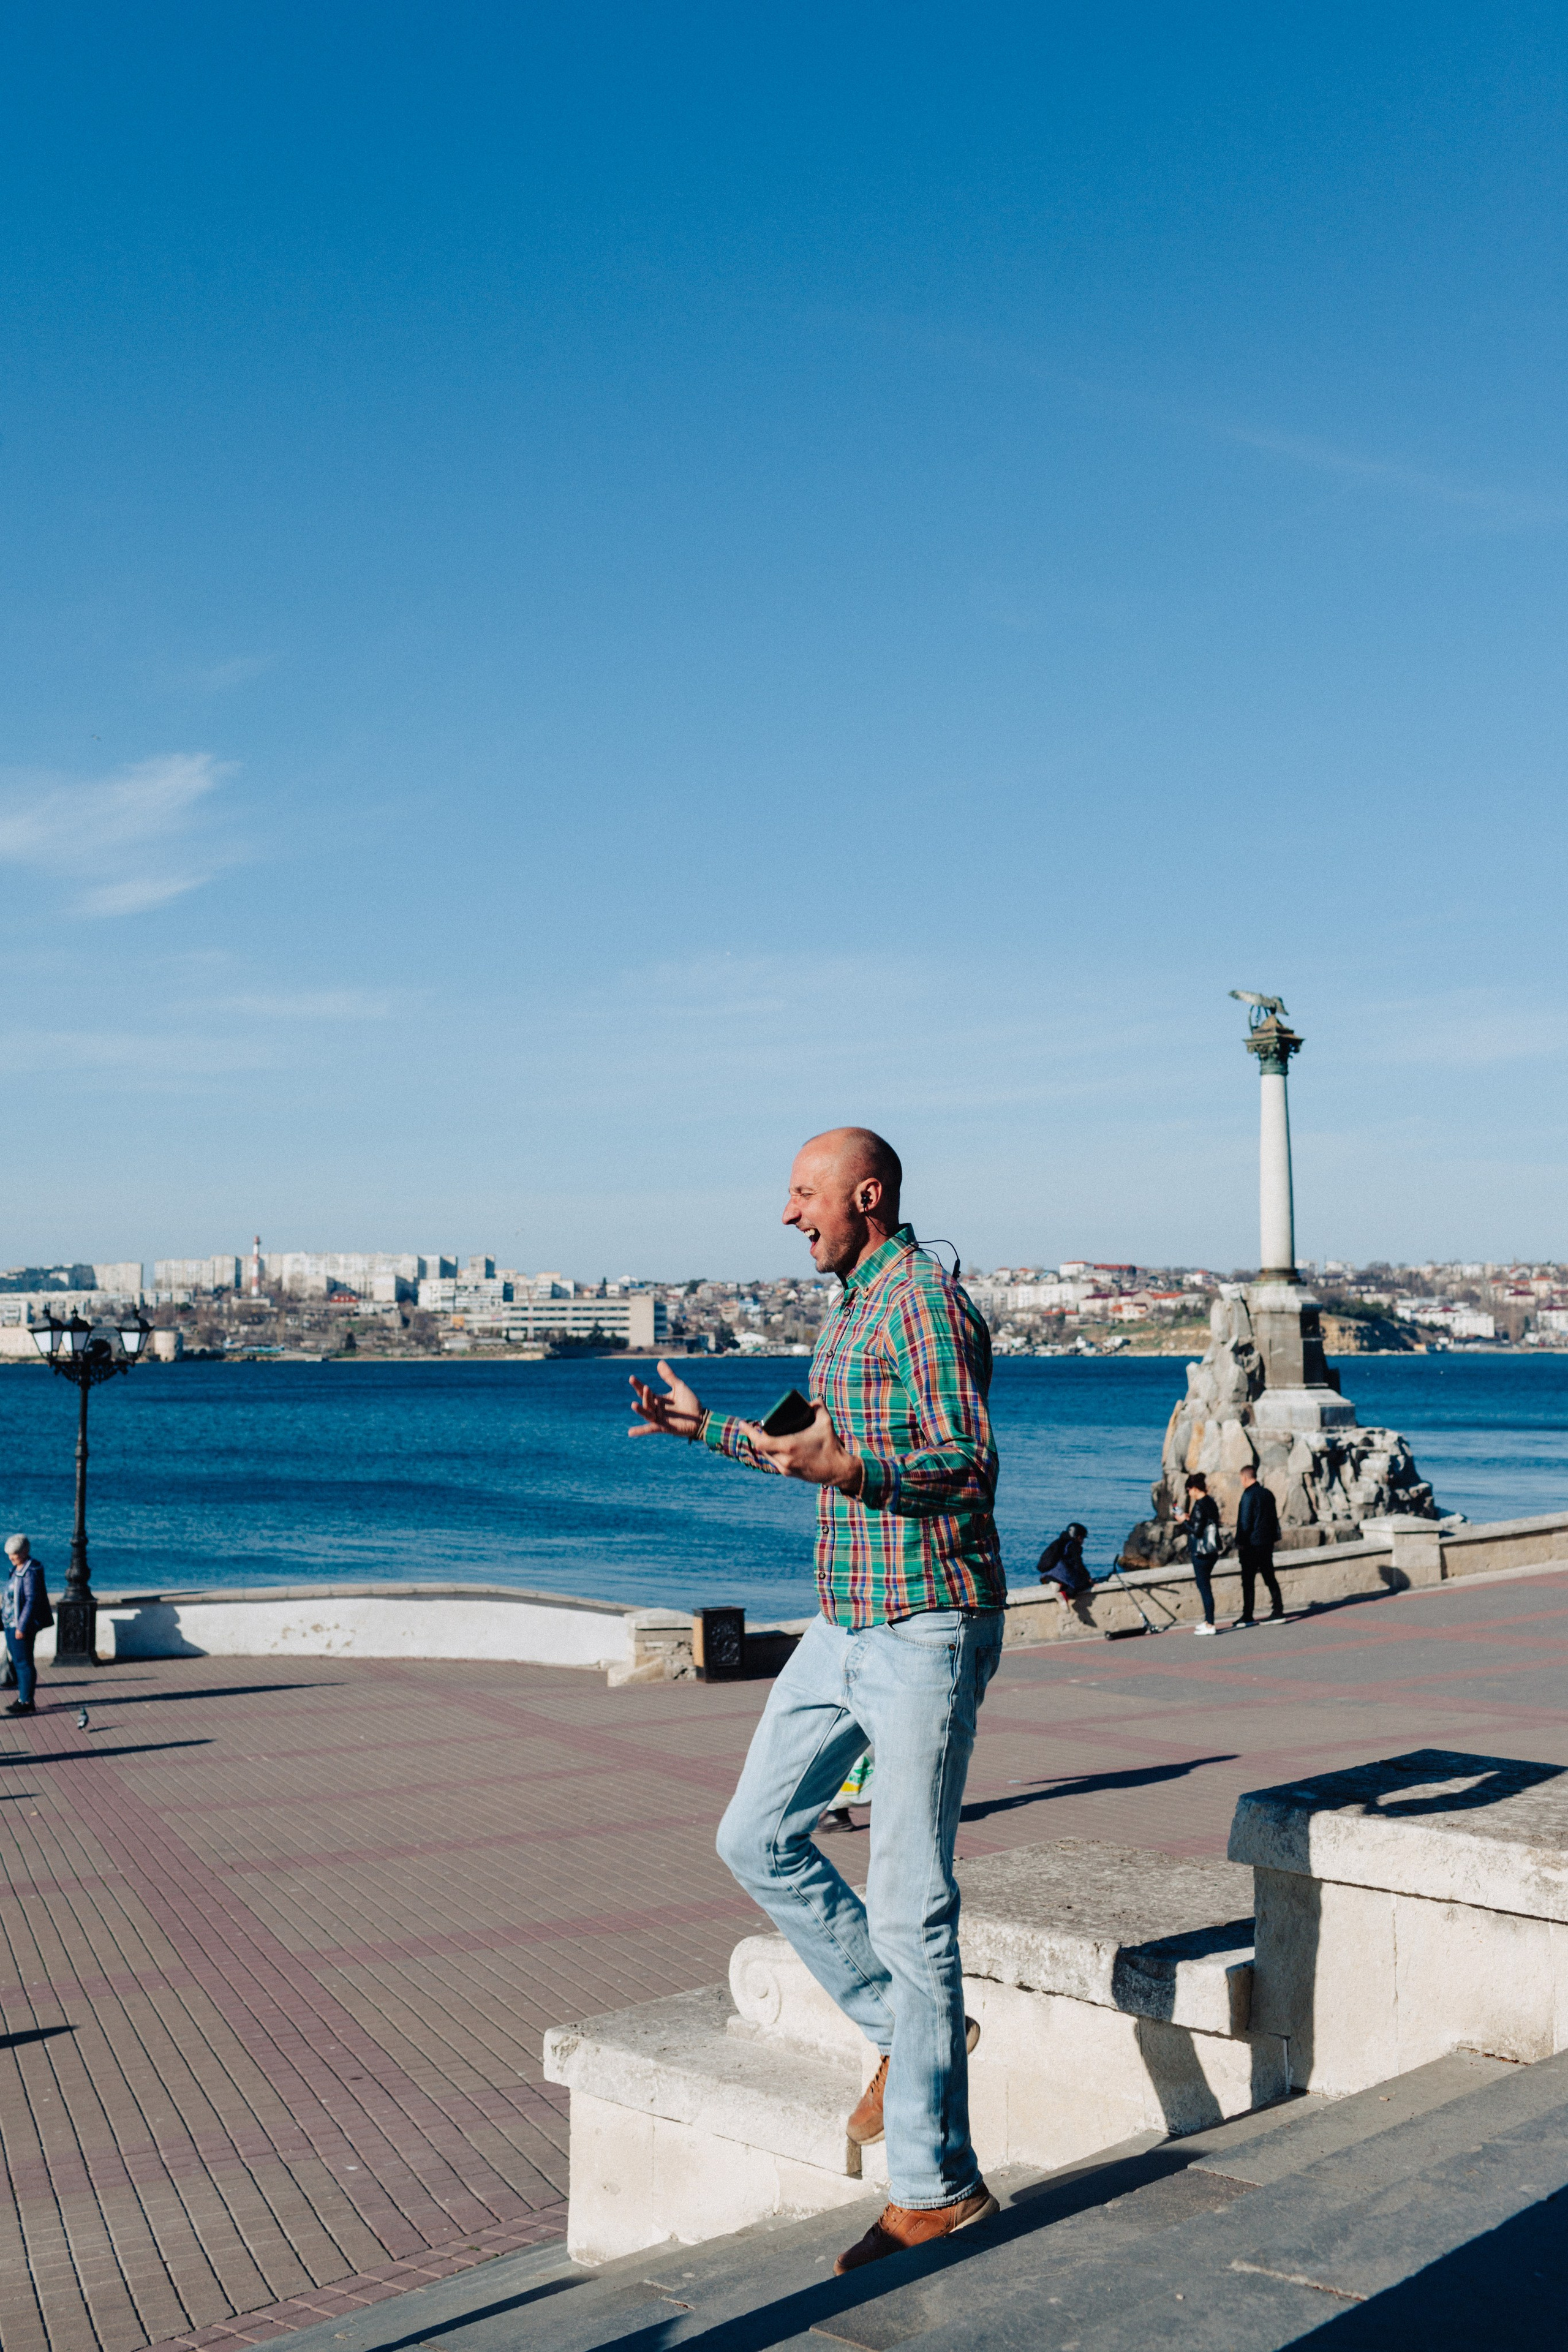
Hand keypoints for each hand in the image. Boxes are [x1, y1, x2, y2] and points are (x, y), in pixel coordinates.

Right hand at [628, 1361, 704, 1438]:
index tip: (631, 1378)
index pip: (645, 1392)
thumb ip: (669, 1376)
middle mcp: (656, 1409)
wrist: (701, 1417)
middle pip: (646, 1402)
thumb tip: (659, 1362)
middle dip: (645, 1395)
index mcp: (658, 1399)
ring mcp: (659, 1418)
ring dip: (640, 1410)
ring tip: (634, 1405)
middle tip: (646, 1388)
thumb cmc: (690, 1402)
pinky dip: (640, 1431)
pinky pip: (651, 1429)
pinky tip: (630, 1432)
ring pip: (647, 1414)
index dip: (638, 1385)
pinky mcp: (664, 1427)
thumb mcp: (679, 1387)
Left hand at [739, 1401, 862, 1493]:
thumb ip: (819, 1406)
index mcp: (788, 1446)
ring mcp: (786, 1468)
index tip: (742, 1423)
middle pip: (761, 1447)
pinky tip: (775, 1446)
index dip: (748, 1432)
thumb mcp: (826, 1422)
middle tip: (756, 1425)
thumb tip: (812, 1399)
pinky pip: (775, 1461)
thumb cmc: (832, 1445)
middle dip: (757, 1436)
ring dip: (764, 1445)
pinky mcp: (789, 1474)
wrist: (838, 1470)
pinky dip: (772, 1452)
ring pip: (767, 1455)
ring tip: (766, 1434)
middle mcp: (784, 1459)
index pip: (760, 1440)